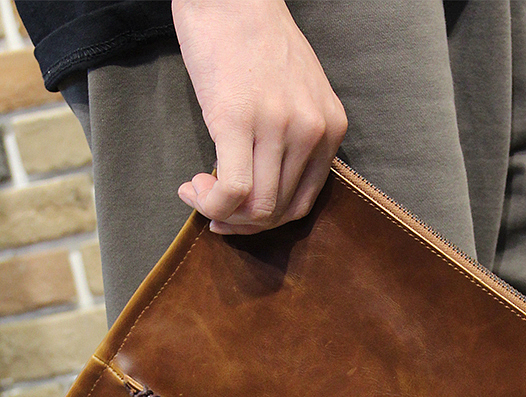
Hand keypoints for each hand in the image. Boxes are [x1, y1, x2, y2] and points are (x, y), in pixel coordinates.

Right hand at [172, 0, 347, 234]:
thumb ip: (295, 141)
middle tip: (213, 209)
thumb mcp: (298, 95)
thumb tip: (266, 190)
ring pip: (258, 208)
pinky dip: (211, 201)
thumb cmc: (256, 43)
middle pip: (280, 211)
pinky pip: (233, 191)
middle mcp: (312, 132)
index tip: (238, 215)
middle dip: (242, 223)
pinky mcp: (238, 120)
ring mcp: (279, 127)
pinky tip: (194, 186)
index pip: (304, 202)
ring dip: (222, 212)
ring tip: (199, 192)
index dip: (266, 222)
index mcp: (331, 128)